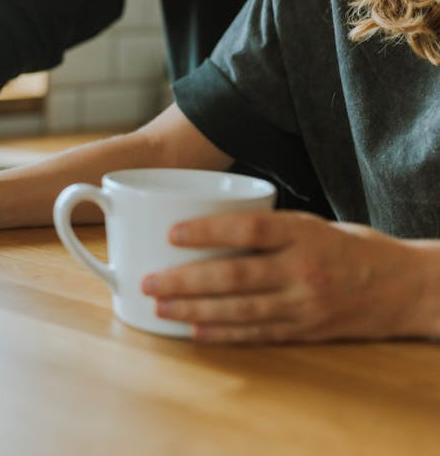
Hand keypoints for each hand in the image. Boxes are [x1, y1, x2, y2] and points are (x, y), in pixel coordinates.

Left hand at [141, 211, 427, 342]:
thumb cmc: (353, 247)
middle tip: (148, 281)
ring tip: (160, 307)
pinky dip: (224, 334)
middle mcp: (304, 269)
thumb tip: (208, 224)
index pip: (250, 228)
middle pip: (236, 275)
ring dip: (194, 311)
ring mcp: (306, 304)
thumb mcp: (315, 224)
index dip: (208, 230)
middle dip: (186, 281)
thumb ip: (269, 228)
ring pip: (241, 309)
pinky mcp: (307, 330)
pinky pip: (259, 333)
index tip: (171, 233)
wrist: (409, 288)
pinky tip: (195, 332)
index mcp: (305, 233)